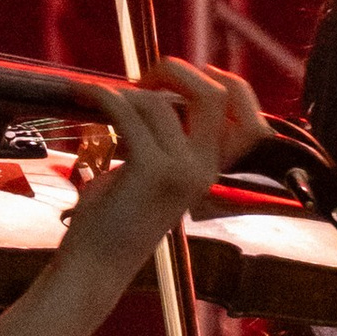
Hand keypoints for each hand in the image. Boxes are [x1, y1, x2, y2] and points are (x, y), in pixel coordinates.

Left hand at [58, 59, 267, 279]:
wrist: (97, 264)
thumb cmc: (118, 218)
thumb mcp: (154, 175)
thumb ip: (168, 140)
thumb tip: (158, 92)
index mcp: (212, 172)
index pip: (251, 122)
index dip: (233, 86)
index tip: (201, 71)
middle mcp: (205, 170)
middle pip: (214, 95)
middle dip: (177, 71)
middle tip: (145, 78)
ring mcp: (181, 170)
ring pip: (157, 101)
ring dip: (125, 94)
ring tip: (102, 103)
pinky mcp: (150, 169)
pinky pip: (127, 111)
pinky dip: (102, 96)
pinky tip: (86, 96)